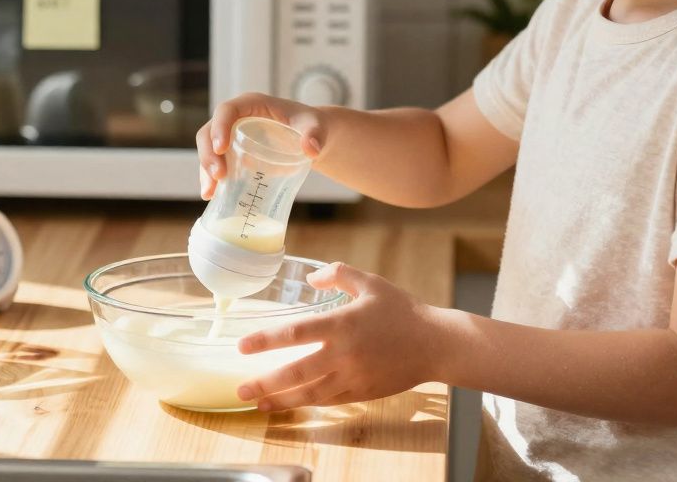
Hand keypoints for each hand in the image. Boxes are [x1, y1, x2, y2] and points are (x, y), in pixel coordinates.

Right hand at [195, 92, 326, 198]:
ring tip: (210, 193)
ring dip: (205, 170)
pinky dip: (210, 178)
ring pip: (208, 149)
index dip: (219, 127)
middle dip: (208, 154)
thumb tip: (311, 150)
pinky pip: (215, 162)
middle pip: (210, 131)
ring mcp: (231, 134)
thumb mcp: (315, 127)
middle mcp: (237, 117)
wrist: (312, 138)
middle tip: (218, 176)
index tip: (221, 148)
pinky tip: (211, 195)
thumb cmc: (312, 126)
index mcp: (252, 104)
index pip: (227, 110)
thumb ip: (315, 134)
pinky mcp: (233, 152)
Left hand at [235, 262, 440, 410]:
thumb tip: (310, 276)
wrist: (436, 344)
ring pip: (310, 394)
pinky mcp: (362, 392)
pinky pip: (329, 401)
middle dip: (265, 383)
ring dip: (282, 400)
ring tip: (259, 403)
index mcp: (342, 324)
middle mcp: (344, 354)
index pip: (294, 333)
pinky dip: (308, 403)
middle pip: (296, 372)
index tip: (242, 346)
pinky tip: (292, 403)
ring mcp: (353, 377)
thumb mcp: (370, 282)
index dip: (265, 340)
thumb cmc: (402, 310)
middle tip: (241, 389)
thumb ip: (338, 273)